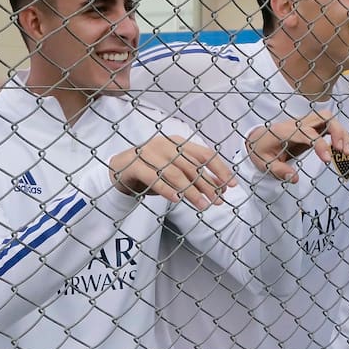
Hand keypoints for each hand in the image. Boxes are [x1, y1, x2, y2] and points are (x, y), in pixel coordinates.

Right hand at [109, 135, 235, 208]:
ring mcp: (148, 153)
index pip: (204, 154)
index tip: (231, 186)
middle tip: (217, 201)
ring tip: (202, 206)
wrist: (117, 170)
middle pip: (192, 166)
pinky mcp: (135, 165)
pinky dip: (167, 190)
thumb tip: (220, 187)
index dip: (219, 169)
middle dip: (208, 185)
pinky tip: (176, 200)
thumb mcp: (175, 172)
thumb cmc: (151, 171)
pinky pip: (154, 178)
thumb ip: (194, 176)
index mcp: (177, 142)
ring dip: (191, 191)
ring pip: (176, 173)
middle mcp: (164, 144)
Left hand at [245, 111, 348, 182]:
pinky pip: (328, 125)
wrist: (256, 138)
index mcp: (285, 131)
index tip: (327, 160)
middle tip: (342, 152)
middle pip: (324, 117)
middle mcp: (297, 123)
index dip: (320, 144)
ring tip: (346, 153)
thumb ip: (278, 171)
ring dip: (341, 133)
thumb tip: (295, 178)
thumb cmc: (260, 150)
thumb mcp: (263, 163)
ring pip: (329, 118)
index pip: (307, 132)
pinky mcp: (310, 127)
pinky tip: (342, 149)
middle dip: (337, 132)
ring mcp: (304, 123)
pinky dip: (338, 134)